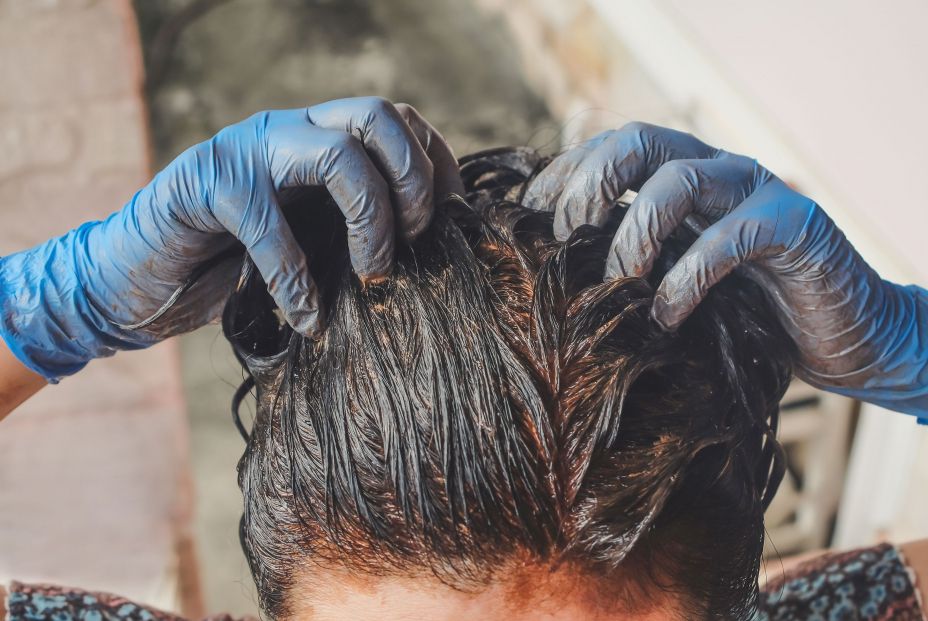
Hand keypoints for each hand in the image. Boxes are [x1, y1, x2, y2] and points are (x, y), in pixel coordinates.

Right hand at [0, 97, 462, 380]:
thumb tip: (430, 261)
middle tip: (413, 242)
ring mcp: (247, 150)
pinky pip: (269, 225)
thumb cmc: (237, 269)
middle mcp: (289, 131)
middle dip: (412, 180)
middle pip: (377, 115)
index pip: (399, 121)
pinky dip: (297, 280)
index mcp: (320, 139)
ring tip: (373, 278)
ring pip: (338, 154)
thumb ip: (353, 233)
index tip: (450, 223)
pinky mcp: (205, 184)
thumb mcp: (312, 245)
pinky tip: (307, 320)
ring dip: (371, 220)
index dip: (435, 166)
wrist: (139, 282)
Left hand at [524, 122, 927, 414]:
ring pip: (680, 178)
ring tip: (617, 282)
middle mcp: (713, 170)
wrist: (841, 335)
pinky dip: (688, 275)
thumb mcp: (672, 284)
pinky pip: (731, 235)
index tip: (528, 217)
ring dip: (634, 232)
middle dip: (590, 186)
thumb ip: (629, 267)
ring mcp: (755, 190)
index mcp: (678, 176)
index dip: (564, 176)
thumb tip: (548, 285)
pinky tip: (667, 316)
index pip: (610, 150)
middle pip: (637, 142)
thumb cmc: (742, 314)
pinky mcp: (795, 225)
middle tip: (564, 240)